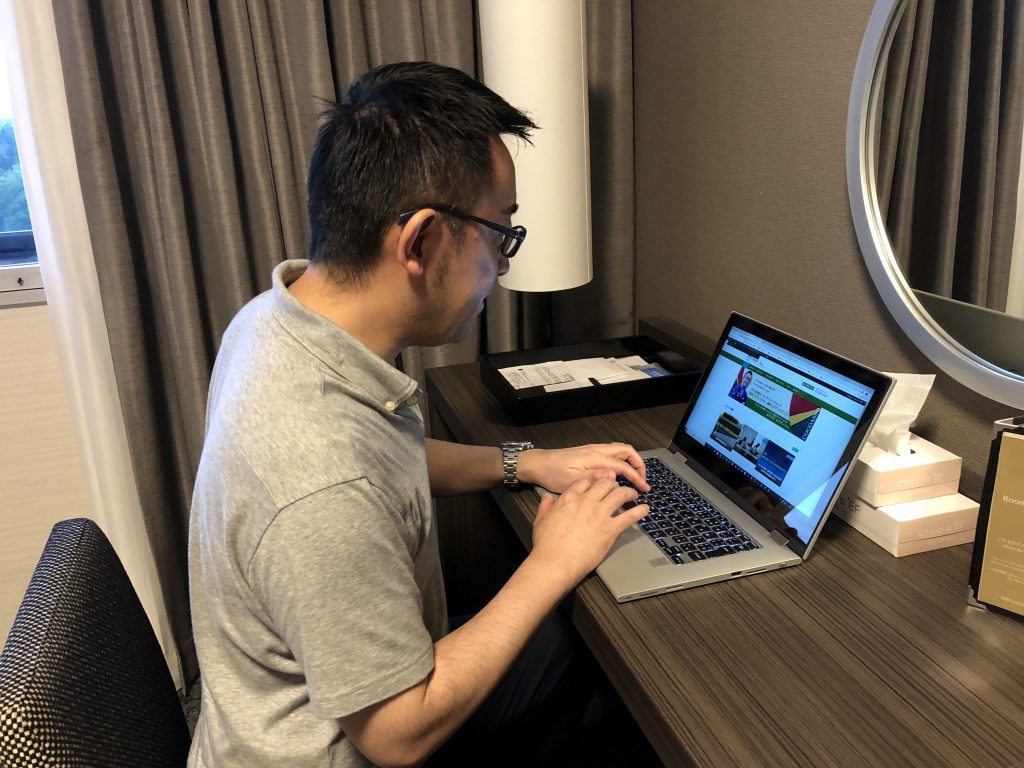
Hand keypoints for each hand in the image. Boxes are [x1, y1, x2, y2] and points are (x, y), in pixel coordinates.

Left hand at [516, 443, 649, 492]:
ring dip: (630, 461)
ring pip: (619, 450)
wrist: (538, 464)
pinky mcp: (588, 453)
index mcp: (595, 458)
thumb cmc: (553, 474)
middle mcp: (596, 450)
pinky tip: (618, 473)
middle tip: (642, 479)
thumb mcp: (573, 480)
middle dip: (638, 464)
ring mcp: (593, 450)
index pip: (623, 465)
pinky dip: (621, 460)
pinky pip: (611, 453)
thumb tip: (615, 477)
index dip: (637, 477)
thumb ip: (595, 478)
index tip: (644, 488)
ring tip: (634, 476)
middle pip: (626, 451)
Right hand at [529, 476, 648, 585]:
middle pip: (605, 483)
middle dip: (613, 483)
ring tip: (633, 495)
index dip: (595, 479)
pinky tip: (644, 509)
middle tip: (617, 487)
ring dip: (628, 493)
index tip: (600, 481)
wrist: (555, 562)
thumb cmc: (547, 545)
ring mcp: (599, 514)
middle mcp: (586, 502)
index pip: (586, 481)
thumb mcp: (540, 521)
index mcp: (569, 498)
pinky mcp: (610, 529)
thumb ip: (545, 507)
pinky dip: (639, 511)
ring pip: (619, 494)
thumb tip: (547, 498)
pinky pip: (629, 516)